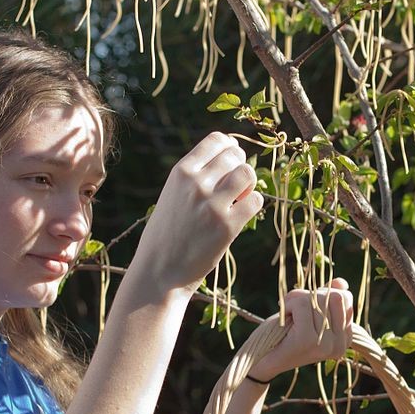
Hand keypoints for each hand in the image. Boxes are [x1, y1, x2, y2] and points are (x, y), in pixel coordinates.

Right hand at [132, 132, 261, 291]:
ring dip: (249, 184)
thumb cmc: (166, 234)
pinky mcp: (227, 226)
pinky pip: (255, 201)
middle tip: (236, 184)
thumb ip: (195, 176)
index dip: (230, 147)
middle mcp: (196, 183)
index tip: (232, 159)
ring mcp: (213, 204)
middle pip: (236, 156)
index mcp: (181, 172)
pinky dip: (253, 205)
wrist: (159, 272)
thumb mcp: (172, 195)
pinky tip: (242, 214)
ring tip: (240, 197)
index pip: (216, 140)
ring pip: (248, 174)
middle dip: (241, 166)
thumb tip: (231, 153)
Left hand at [248, 278, 354, 381]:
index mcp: (344, 339)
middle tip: (293, 307)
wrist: (260, 361)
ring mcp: (325, 344)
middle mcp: (339, 344)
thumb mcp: (310, 313)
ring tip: (288, 314)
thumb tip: (341, 283)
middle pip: (335, 296)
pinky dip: (288, 303)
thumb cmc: (285, 334)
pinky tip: (283, 316)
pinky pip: (301, 304)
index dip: (322, 294)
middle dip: (311, 294)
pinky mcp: (307, 341)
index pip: (345, 299)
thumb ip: (327, 298)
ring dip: (297, 299)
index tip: (306, 308)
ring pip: (317, 298)